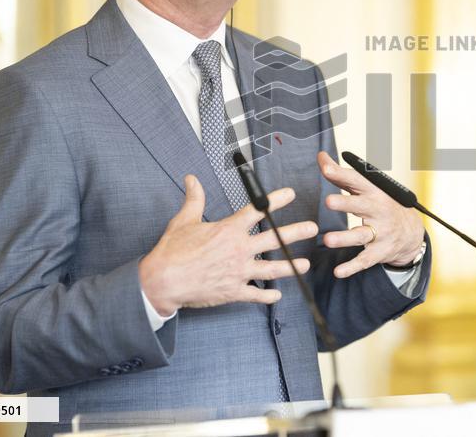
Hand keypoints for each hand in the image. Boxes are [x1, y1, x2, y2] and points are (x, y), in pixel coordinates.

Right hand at [139, 175, 317, 314]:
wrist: (162, 281)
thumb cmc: (172, 250)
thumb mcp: (184, 221)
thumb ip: (194, 199)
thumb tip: (192, 179)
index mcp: (228, 230)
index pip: (257, 211)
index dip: (276, 201)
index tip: (290, 194)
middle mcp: (238, 250)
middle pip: (274, 239)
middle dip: (296, 233)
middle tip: (312, 229)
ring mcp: (238, 272)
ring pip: (272, 269)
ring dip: (291, 267)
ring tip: (305, 265)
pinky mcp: (233, 291)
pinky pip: (256, 295)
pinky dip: (268, 296)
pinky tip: (277, 295)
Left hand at [317, 151, 425, 277]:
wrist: (411, 231)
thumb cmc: (381, 205)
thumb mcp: (367, 188)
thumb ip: (341, 175)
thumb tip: (320, 157)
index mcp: (373, 192)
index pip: (356, 181)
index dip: (340, 174)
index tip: (324, 168)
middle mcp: (378, 211)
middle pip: (361, 206)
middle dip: (345, 204)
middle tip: (328, 201)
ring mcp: (380, 233)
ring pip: (361, 236)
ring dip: (344, 238)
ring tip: (328, 240)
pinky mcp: (379, 252)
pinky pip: (365, 260)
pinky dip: (352, 267)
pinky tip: (339, 272)